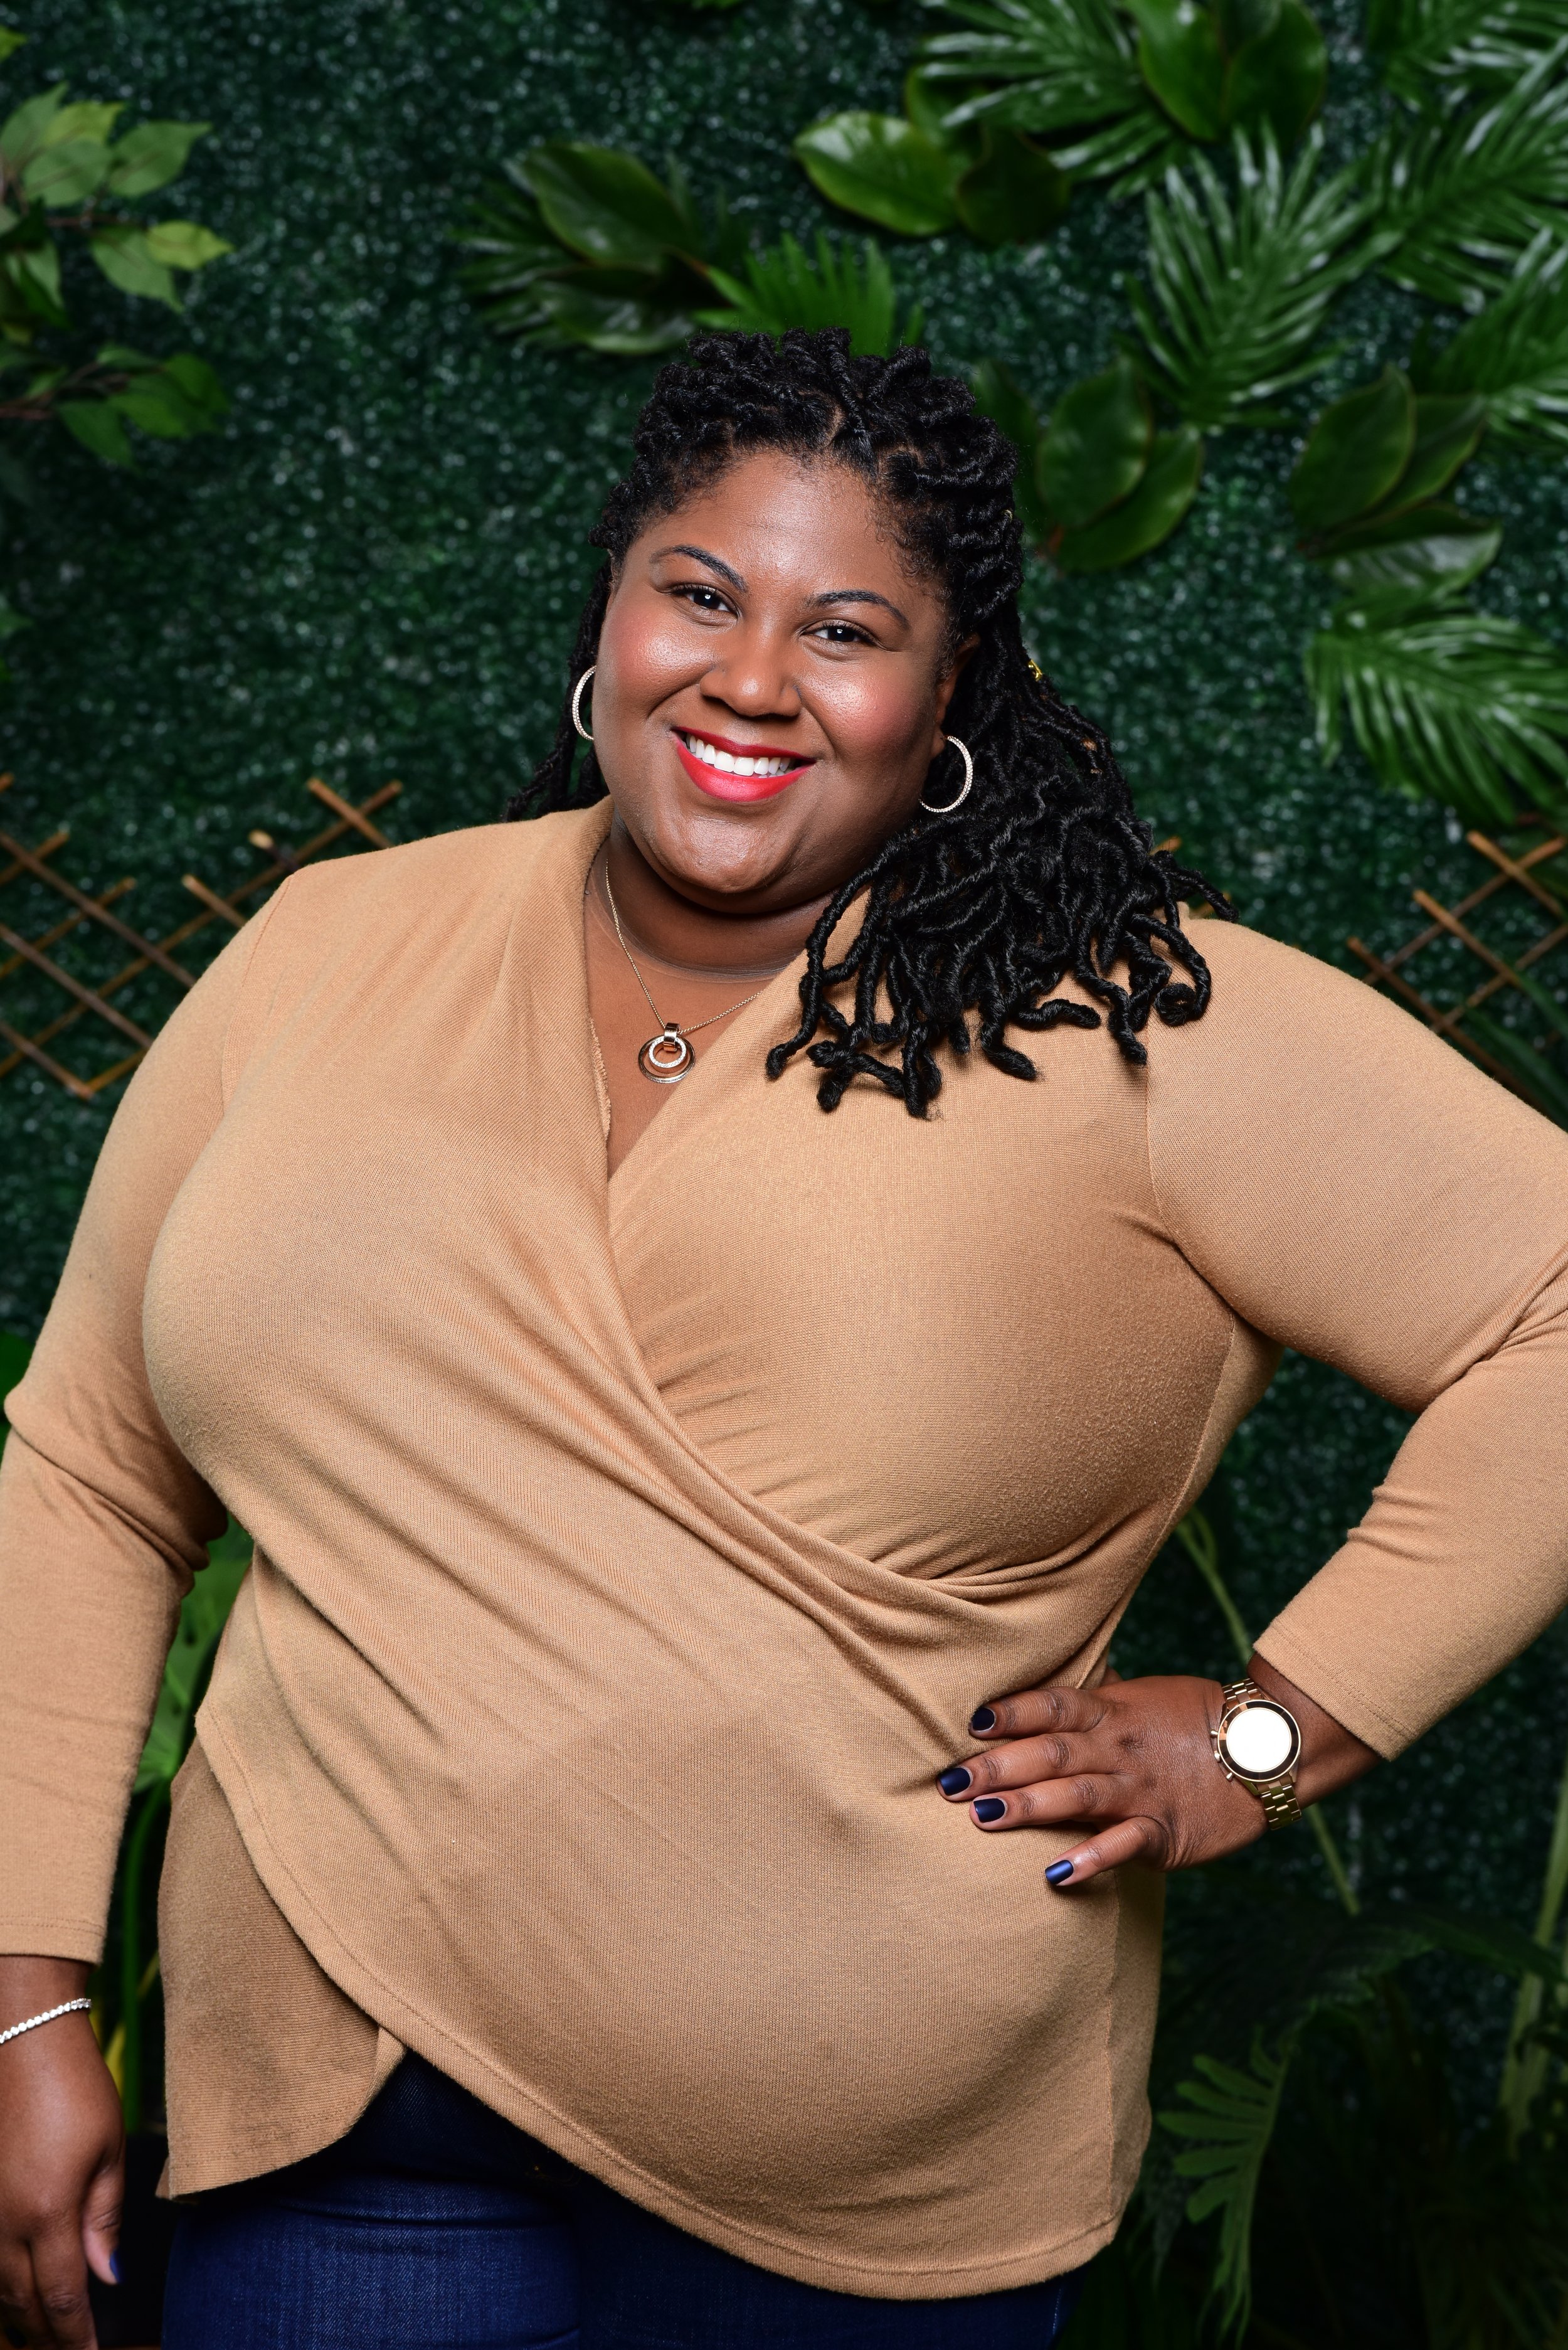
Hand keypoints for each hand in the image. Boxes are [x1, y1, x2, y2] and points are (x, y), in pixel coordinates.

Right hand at [0, 1958, 122, 2349]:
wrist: (26, 2042)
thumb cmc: (77, 2089)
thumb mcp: (109, 2151)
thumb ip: (104, 2221)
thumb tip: (107, 2280)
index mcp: (47, 2214)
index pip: (61, 2299)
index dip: (76, 2336)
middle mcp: (4, 2224)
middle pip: (23, 2305)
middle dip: (48, 2336)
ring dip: (20, 2317)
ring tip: (45, 2335)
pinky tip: (14, 2294)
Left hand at [936, 1655, 1376, 1888]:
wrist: (1265, 1749)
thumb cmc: (1192, 1721)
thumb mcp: (1139, 1698)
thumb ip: (1089, 1704)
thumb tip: (1033, 1699)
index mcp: (1111, 1711)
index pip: (1054, 1705)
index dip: (1013, 1711)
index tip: (971, 1720)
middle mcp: (1120, 1747)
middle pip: (1051, 1752)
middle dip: (997, 1766)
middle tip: (947, 1781)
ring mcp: (1142, 1789)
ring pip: (1077, 1795)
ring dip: (1028, 1806)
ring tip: (981, 1816)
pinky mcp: (1165, 1831)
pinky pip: (1124, 1844)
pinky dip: (1092, 1858)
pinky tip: (1057, 1874)